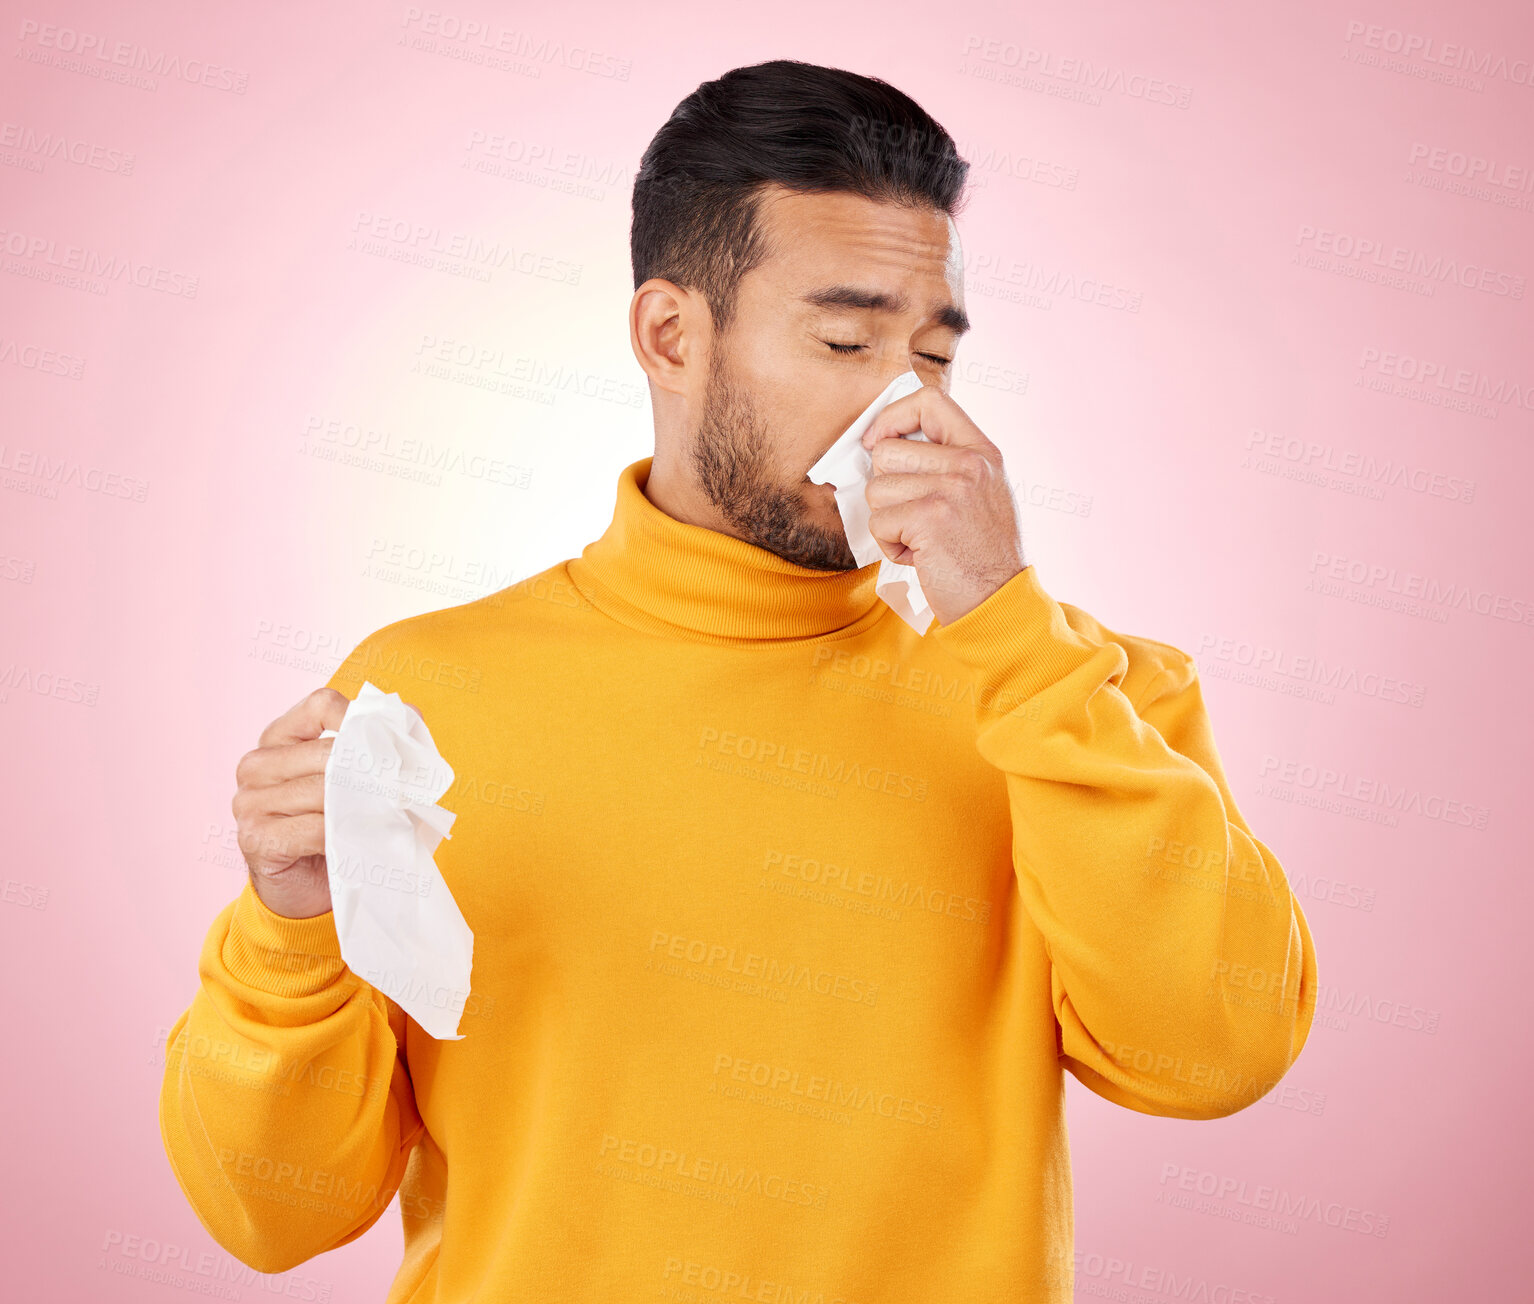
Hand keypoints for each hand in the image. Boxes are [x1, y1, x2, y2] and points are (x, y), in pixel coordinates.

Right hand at [232, 687, 420, 918]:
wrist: (307, 892)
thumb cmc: (336, 829)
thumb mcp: (355, 782)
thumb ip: (379, 747)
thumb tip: (412, 718)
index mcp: (279, 738)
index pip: (321, 706)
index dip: (361, 718)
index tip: (391, 743)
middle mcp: (256, 765)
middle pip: (327, 752)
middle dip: (372, 772)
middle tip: (404, 790)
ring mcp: (249, 801)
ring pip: (322, 790)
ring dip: (363, 806)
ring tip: (388, 817)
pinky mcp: (255, 837)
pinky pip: (314, 828)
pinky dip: (345, 834)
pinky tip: (359, 841)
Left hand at [860, 385, 1026, 625]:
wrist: (1000, 602)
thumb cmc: (981, 555)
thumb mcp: (979, 494)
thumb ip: (945, 463)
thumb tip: (881, 444)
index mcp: (982, 451)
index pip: (928, 401)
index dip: (891, 417)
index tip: (877, 442)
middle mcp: (970, 464)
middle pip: (886, 451)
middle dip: (887, 489)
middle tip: (916, 518)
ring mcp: (952, 489)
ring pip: (876, 489)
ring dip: (889, 522)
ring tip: (922, 540)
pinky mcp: (930, 518)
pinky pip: (878, 522)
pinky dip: (891, 547)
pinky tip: (921, 557)